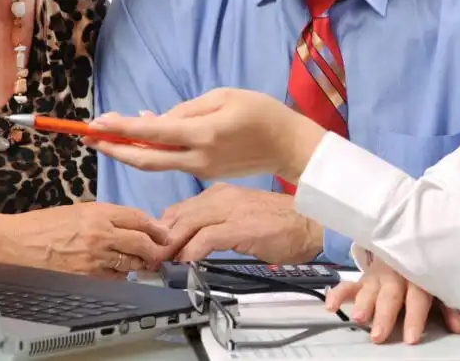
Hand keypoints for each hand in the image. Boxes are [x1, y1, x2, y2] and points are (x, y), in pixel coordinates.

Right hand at [0, 203, 167, 278]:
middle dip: (154, 248)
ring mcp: (95, 258)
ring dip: (138, 263)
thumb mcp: (80, 210)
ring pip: (131, 263)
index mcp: (99, 213)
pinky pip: (114, 278)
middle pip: (142, 242)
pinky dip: (120, 275)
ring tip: (139, 261)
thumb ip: (108, 216)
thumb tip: (134, 224)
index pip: (139, 218)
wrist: (19, 244)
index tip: (164, 233)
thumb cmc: (46, 225)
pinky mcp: (88, 276)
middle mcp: (101, 234)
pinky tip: (116, 271)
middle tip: (159, 251)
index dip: (156, 227)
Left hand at [85, 88, 327, 182]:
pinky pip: (172, 161)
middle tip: (87, 137)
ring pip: (156, 163)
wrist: (288, 145)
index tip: (96, 122)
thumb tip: (156, 120)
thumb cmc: (261, 112)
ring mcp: (200, 170)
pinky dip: (153, 150)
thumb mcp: (223, 97)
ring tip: (107, 134)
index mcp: (203, 134)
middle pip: (144, 160)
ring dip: (130, 150)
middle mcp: (197, 157)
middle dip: (113, 149)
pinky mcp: (205, 173)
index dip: (120, 128)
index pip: (151, 133)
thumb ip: (186, 109)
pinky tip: (142, 138)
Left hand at [157, 184, 322, 263]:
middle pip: (177, 216)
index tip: (154, 250)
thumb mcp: (240, 220)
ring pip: (186, 225)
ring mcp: (230, 210)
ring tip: (160, 266)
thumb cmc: (279, 225)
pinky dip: (190, 252)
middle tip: (149, 262)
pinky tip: (184, 265)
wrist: (310, 224)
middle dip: (159, 241)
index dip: (162, 231)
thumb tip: (190, 246)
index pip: (179, 210)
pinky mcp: (240, 226)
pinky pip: (206, 238)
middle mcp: (220, 197)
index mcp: (220, 194)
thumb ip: (216, 226)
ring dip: (170, 248)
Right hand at [325, 256, 459, 343]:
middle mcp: (397, 277)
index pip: (418, 299)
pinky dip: (338, 294)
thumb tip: (458, 327)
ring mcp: (378, 277)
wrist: (407, 246)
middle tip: (378, 335)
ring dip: (363, 305)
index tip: (412, 337)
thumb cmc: (425, 272)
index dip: (415, 318)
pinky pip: (349, 285)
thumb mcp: (440, 286)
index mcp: (419, 278)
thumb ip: (449, 306)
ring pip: (369, 291)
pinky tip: (331, 305)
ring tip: (358, 319)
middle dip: (384, 316)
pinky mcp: (364, 279)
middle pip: (390, 297)